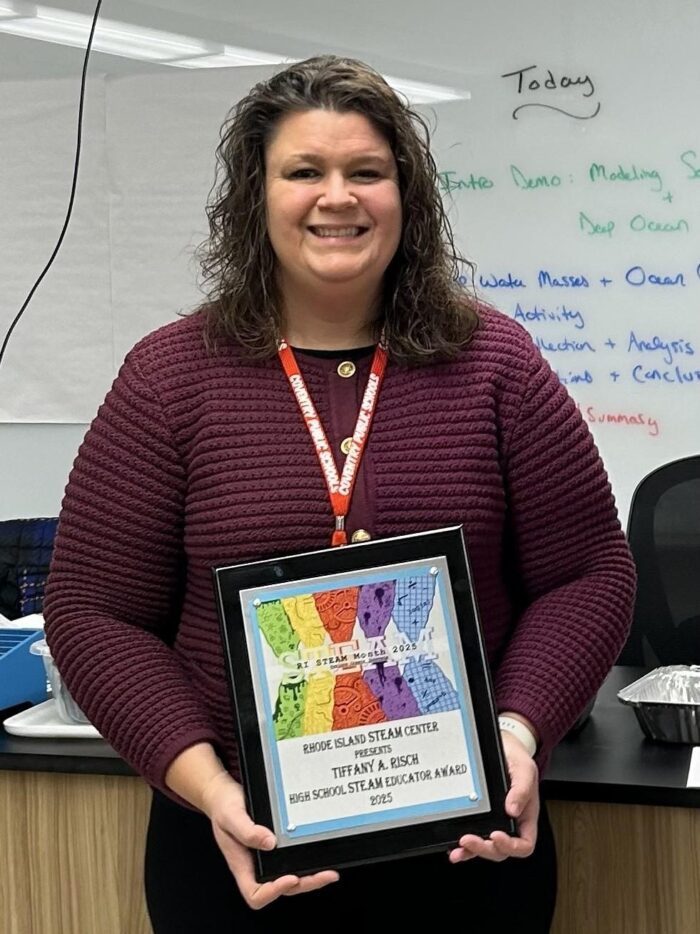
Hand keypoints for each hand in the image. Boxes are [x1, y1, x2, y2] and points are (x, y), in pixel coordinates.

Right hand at [200, 771, 338, 908]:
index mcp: (241, 864)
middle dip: (304, 884)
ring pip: (290, 877)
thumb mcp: (231, 816)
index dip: (274, 891)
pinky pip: (291, 861)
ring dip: (309, 877)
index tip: (290, 878)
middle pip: (280, 888)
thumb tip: (269, 843)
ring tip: (328, 872)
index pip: (255, 893)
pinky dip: (306, 861)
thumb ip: (247, 831)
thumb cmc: (223, 807)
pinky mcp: (274, 847)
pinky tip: (318, 854)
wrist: (223, 795)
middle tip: (325, 875)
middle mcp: (255, 865)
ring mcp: (265, 858)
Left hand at [448, 729, 538, 862]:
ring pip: (485, 846)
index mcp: (525, 817)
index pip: (524, 844)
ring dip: (471, 851)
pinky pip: (474, 836)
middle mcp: (510, 823)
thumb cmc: (517, 760)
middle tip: (469, 839)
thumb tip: (512, 810)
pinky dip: (464, 845)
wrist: (503, 748)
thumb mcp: (525, 769)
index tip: (496, 835)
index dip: (511, 846)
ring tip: (458, 849)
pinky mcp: (480, 817)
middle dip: (484, 848)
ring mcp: (494, 822)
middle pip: (501, 850)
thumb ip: (522, 789)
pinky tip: (453, 846)